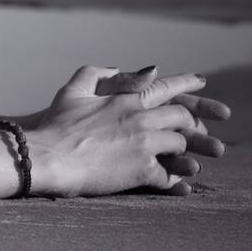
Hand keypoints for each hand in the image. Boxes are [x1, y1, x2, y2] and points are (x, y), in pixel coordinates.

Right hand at [24, 65, 209, 196]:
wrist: (49, 157)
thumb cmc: (55, 125)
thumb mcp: (71, 92)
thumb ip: (92, 74)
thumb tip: (114, 68)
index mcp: (125, 99)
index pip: (165, 87)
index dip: (186, 83)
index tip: (202, 81)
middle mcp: (140, 118)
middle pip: (182, 117)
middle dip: (194, 123)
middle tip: (199, 130)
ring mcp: (144, 144)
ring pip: (181, 145)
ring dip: (185, 152)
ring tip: (189, 159)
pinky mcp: (143, 170)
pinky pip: (169, 175)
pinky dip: (174, 179)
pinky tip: (175, 182)